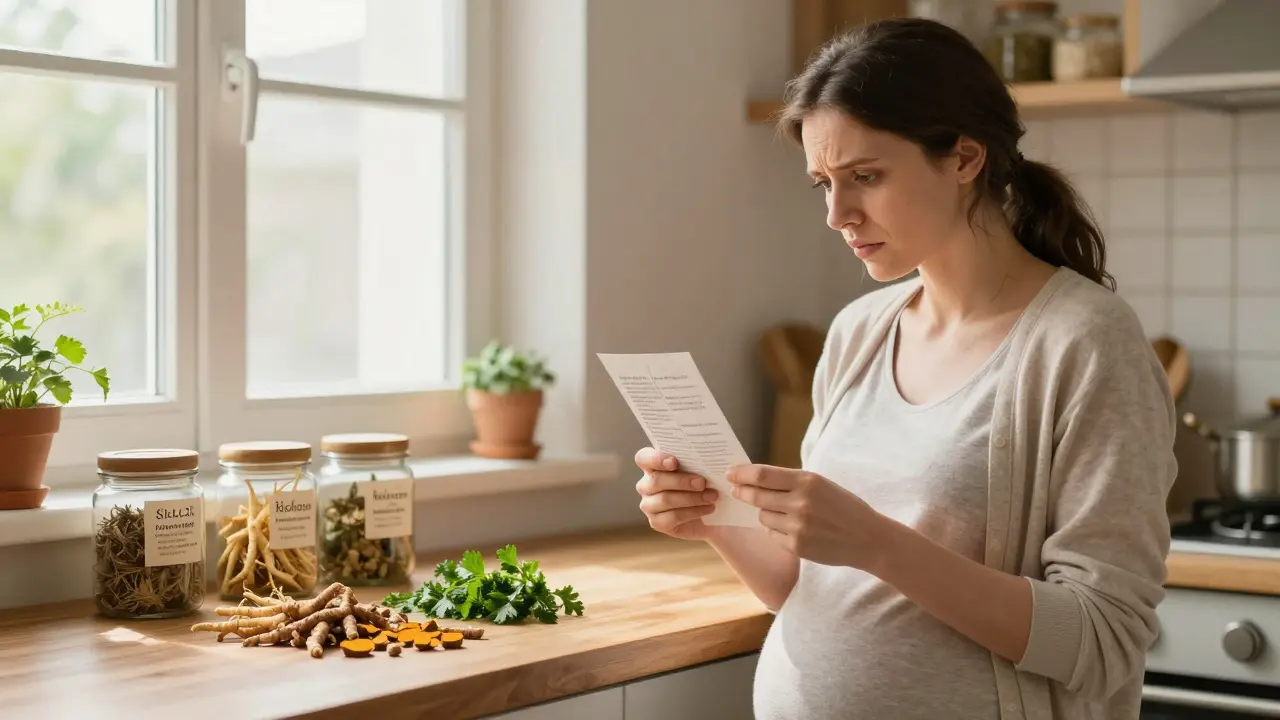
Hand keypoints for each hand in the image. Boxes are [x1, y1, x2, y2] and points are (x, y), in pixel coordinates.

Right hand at [634, 447, 719, 540]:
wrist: (714, 514)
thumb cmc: (708, 484)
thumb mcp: (707, 470)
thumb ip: (707, 464)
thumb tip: (719, 468)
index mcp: (653, 465)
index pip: (643, 458)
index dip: (655, 459)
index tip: (674, 462)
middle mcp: (647, 484)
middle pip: (655, 480)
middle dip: (681, 481)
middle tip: (702, 483)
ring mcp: (649, 505)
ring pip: (665, 500)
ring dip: (691, 498)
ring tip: (711, 497)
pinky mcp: (657, 522)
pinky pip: (671, 517)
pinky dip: (692, 512)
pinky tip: (707, 509)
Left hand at [727, 464, 887, 569]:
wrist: (868, 539)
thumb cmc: (844, 507)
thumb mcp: (821, 484)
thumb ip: (792, 481)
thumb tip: (756, 479)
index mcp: (808, 481)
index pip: (763, 475)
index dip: (742, 474)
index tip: (730, 473)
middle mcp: (801, 503)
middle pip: (756, 496)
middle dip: (742, 492)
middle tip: (735, 489)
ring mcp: (798, 527)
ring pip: (762, 516)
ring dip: (764, 512)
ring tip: (781, 511)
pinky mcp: (797, 546)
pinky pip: (772, 534)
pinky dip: (775, 529)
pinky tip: (790, 527)